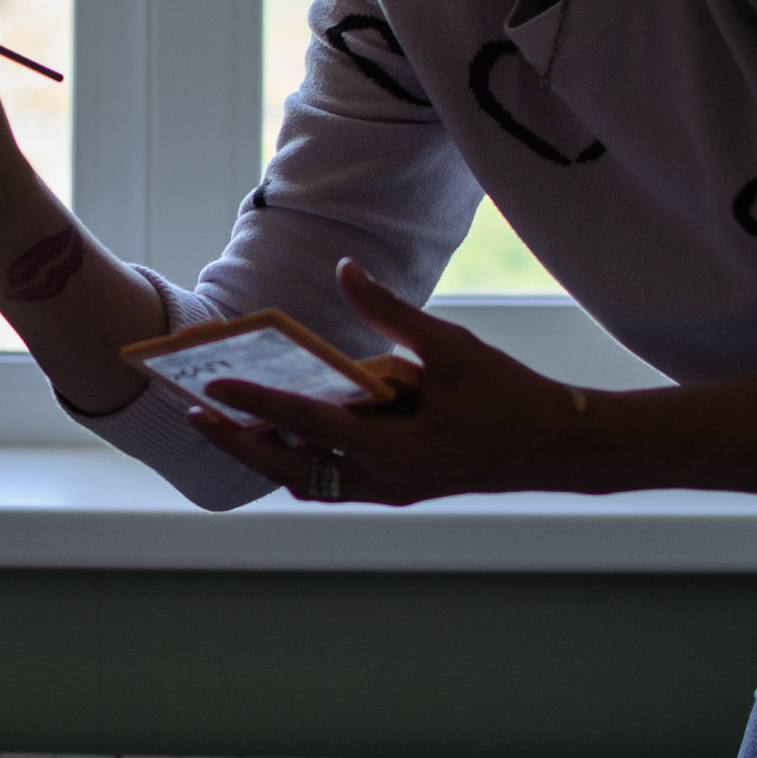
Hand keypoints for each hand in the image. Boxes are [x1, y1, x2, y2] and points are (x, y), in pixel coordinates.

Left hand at [184, 260, 599, 503]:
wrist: (562, 450)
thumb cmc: (511, 396)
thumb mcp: (454, 348)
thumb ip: (393, 313)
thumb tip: (346, 268)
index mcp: (397, 449)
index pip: (309, 424)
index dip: (255, 404)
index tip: (210, 387)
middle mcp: (384, 480)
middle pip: (290, 469)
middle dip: (238, 444)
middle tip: (194, 412)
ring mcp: (389, 490)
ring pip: (306, 480)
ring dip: (265, 454)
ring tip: (224, 418)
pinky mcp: (396, 487)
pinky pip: (330, 478)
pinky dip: (299, 455)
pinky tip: (279, 425)